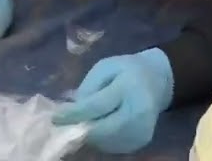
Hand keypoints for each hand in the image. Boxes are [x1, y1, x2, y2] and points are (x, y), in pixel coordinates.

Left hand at [53, 48, 173, 153]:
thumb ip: (89, 87)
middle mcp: (139, 111)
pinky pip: (112, 145)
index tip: (55, 118)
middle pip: (102, 129)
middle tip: (64, 123)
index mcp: (130, 87)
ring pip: (105, 141)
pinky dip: (101, 138)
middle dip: (80, 128)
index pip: (98, 105)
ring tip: (85, 121)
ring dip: (90, 134)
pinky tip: (100, 125)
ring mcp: (142, 129)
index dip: (74, 114)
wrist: (157, 81)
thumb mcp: (106, 67)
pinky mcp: (141, 141)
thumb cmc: (127, 71)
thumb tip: (73, 111)